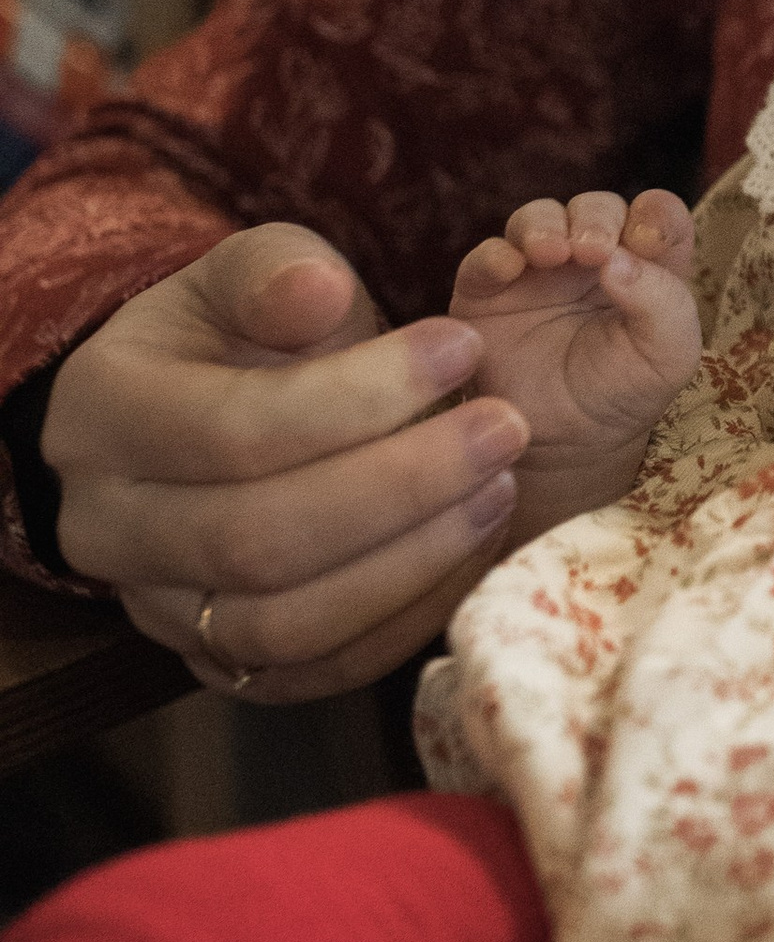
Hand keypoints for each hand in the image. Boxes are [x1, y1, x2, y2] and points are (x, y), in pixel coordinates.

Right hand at [46, 224, 529, 704]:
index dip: (358, 397)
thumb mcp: (242, 272)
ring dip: (411, 562)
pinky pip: (315, 671)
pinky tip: (473, 550)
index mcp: (99, 414)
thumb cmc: (234, 330)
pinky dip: (404, 620)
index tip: (464, 346)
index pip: (230, 430)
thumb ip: (274, 270)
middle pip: (256, 540)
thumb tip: (319, 290)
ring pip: (284, 624)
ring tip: (499, 487)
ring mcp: (154, 610)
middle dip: (401, 486)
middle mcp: (103, 528)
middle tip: (506, 428)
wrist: (199, 408)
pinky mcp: (215, 662)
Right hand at [450, 190, 698, 530]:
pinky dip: (495, 254)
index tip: (646, 240)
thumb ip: (665, 303)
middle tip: (593, 249)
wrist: (564, 444)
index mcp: (644, 263)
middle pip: (595, 208)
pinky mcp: (489, 291)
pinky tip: (509, 267)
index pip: (655, 215)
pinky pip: (486, 258)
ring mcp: (537, 269)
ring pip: (537, 219)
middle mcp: (591, 256)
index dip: (654, 215)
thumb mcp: (668, 355)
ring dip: (545, 225)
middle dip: (596, 217)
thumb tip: (619, 259)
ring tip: (551, 252)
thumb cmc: (624, 393)